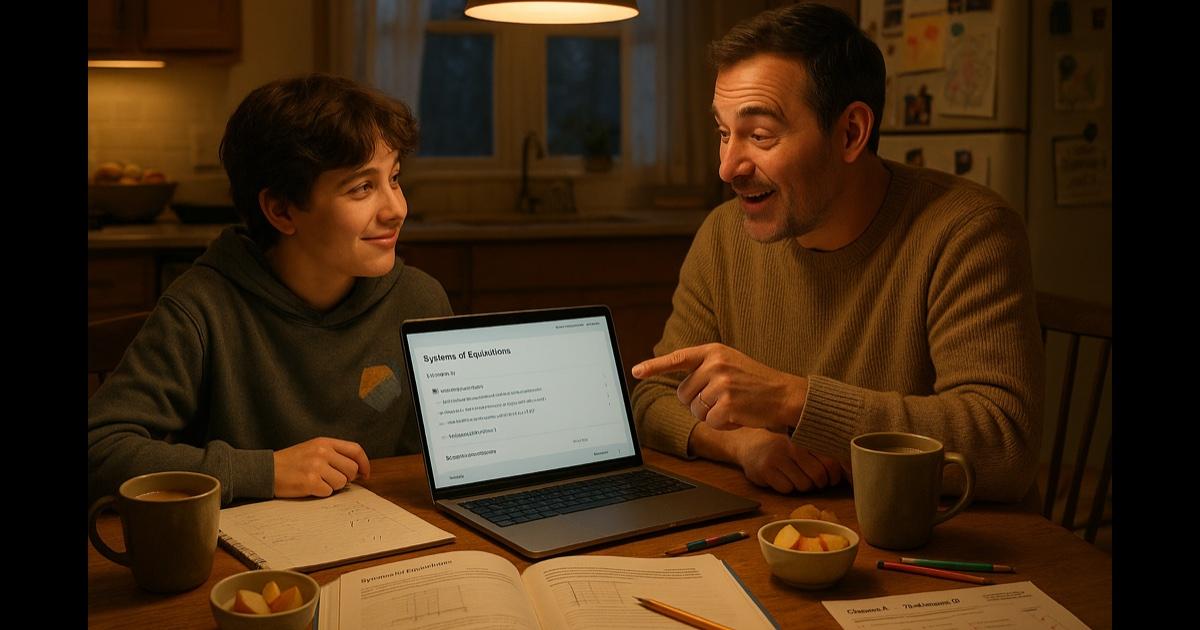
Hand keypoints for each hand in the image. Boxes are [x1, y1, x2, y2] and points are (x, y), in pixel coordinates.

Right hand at [273, 437, 370, 497]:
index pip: (355, 450)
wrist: (267, 470)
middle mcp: (322, 452)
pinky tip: (310, 488)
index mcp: (324, 442)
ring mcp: (316, 467)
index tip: (365, 474)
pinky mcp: (310, 482)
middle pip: (351, 469)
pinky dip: (322, 493)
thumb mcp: (313, 449)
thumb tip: (357, 470)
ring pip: (342, 483)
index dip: (364, 463)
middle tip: (333, 480)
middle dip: (347, 478)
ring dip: (333, 486)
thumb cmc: (291, 462)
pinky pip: (328, 492)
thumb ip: (334, 454)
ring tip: (318, 482)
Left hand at [632, 343, 807, 432]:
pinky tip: (740, 415)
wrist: (786, 395)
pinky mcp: (727, 404)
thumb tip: (679, 387)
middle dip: (699, 402)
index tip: (635, 371)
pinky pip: (710, 422)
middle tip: (724, 398)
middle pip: (684, 394)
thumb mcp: (731, 364)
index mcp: (713, 351)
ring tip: (734, 405)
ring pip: (695, 410)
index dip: (654, 366)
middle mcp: (715, 364)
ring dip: (711, 415)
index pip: (677, 358)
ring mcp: (721, 383)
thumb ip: (706, 368)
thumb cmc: (756, 382)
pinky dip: (723, 424)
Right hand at [692, 424, 838, 493]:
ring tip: (794, 477)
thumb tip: (850, 471)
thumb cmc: (782, 446)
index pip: (831, 462)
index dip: (834, 476)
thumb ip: (820, 452)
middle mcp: (793, 446)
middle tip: (813, 481)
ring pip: (804, 485)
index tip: (831, 479)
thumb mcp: (801, 443)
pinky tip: (781, 478)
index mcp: (805, 438)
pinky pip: (787, 489)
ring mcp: (778, 457)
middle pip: (819, 476)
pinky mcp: (765, 470)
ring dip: (802, 486)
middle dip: (819, 484)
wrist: (748, 443)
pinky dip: (787, 488)